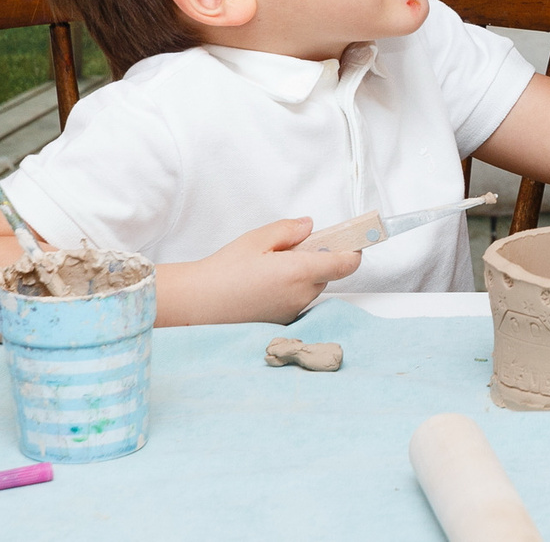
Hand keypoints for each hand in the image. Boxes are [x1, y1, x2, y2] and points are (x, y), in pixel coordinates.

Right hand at [176, 218, 361, 325]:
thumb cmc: (222, 271)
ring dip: (304, 276)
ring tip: (270, 267)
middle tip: (293, 248)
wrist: (195, 305)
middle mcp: (301, 295)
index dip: (354, 250)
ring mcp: (292, 311)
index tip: (355, 239)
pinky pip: (296, 301)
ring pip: (311, 288)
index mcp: (300, 272)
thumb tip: (310, 226)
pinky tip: (263, 285)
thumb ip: (289, 230)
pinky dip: (290, 290)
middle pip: (328, 274)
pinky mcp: (280, 322)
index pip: (345, 264)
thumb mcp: (257, 239)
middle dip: (319, 259)